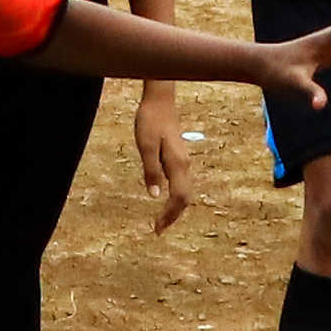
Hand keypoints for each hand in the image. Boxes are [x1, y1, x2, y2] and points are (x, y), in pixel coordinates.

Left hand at [129, 89, 190, 234]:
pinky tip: (164, 200)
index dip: (169, 215)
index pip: (178, 198)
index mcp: (177, 164)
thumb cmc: (150, 120)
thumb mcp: (145, 146)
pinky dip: (174, 196)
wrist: (160, 100)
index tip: (157, 228)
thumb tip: (155, 196)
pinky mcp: (178, 158)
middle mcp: (184, 165)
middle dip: (173, 216)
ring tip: (161, 220)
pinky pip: (180, 183)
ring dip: (175, 208)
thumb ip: (151, 170)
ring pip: (184, 191)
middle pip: (185, 198)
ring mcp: (183, 161)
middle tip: (158, 230)